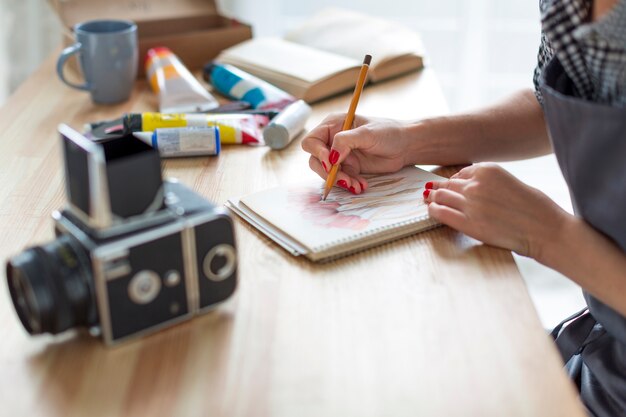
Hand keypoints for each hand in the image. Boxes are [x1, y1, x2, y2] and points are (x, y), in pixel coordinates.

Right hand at [301, 113, 410, 193]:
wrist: (406, 146)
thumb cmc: (388, 132)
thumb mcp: (367, 133)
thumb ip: (346, 141)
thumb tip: (331, 157)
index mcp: (333, 125)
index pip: (312, 141)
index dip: (318, 153)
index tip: (331, 163)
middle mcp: (333, 141)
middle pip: (315, 160)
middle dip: (328, 173)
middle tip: (344, 179)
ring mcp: (341, 156)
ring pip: (327, 173)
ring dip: (339, 181)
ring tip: (356, 185)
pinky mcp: (349, 168)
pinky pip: (341, 180)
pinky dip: (350, 185)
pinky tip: (362, 185)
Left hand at [423, 163, 567, 257]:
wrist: (546, 230)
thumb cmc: (534, 208)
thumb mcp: (509, 182)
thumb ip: (487, 182)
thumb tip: (467, 186)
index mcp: (487, 170)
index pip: (459, 173)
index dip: (453, 183)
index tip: (450, 188)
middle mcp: (476, 184)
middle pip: (446, 184)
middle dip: (440, 190)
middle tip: (432, 194)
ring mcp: (470, 203)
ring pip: (439, 196)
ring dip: (434, 199)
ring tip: (431, 203)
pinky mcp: (468, 223)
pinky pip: (440, 212)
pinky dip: (433, 211)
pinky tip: (433, 212)